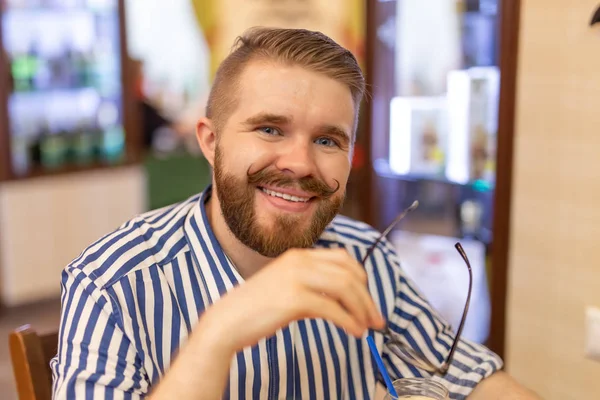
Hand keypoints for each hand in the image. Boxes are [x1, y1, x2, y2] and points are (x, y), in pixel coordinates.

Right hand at [197, 248, 385, 353]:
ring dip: (362, 310)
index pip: (343, 258)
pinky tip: (354, 332)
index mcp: (299, 255)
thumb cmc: (257, 308)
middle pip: (349, 273)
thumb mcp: (287, 286)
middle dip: (367, 297)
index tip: (368, 299)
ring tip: (368, 328)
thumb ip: (313, 285)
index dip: (362, 278)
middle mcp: (300, 261)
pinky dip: (349, 321)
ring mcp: (296, 278)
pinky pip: (333, 309)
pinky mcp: (294, 299)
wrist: (227, 320)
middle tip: (376, 319)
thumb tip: (346, 301)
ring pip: (345, 288)